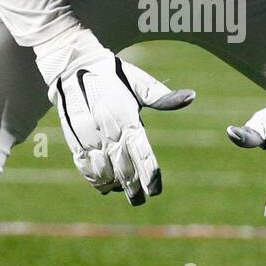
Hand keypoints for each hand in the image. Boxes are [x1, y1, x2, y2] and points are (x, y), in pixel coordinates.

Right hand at [46, 49, 194, 204]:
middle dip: (133, 188)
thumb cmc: (112, 74)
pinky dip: (95, 179)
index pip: (142, 155)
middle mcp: (109, 132)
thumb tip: (192, 96)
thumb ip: (162, 96)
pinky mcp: (74, 140)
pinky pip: (85, 168)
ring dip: (115, 185)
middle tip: (140, 199)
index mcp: (127, 119)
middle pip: (124, 170)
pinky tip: (104, 184)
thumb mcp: (138, 81)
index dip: (149, 176)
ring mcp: (89, 138)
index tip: (155, 191)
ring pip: (104, 173)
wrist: (72, 66)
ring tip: (124, 192)